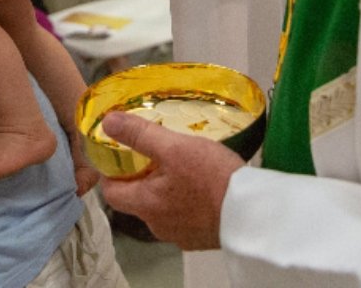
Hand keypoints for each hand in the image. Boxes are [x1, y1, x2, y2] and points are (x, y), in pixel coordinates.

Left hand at [99, 112, 244, 250]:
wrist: (254, 214)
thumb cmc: (212, 178)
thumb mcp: (174, 147)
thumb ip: (140, 135)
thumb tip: (107, 122)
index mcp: (146, 205)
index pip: (110, 192)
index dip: (110, 171)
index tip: (119, 151)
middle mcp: (158, 225)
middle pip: (137, 198)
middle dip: (141, 175)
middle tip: (154, 150)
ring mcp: (181, 234)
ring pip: (161, 206)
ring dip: (165, 186)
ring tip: (179, 162)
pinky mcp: (201, 237)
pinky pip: (183, 214)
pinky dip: (185, 198)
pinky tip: (201, 182)